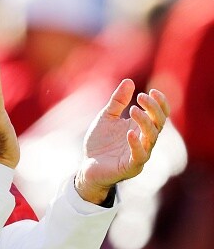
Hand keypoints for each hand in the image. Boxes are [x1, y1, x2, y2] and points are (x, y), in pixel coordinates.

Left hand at [76, 79, 169, 203]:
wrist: (88, 165)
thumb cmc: (100, 142)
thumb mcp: (107, 117)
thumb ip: (117, 101)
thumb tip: (129, 81)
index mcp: (141, 128)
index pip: (160, 115)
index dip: (160, 103)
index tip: (152, 91)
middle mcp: (144, 141)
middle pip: (158, 124)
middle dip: (153, 109)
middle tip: (141, 97)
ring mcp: (139, 154)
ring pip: (151, 138)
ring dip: (145, 122)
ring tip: (133, 110)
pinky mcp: (131, 167)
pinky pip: (139, 155)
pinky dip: (136, 144)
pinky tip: (129, 132)